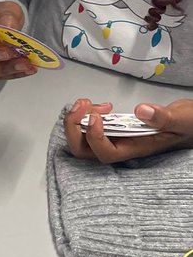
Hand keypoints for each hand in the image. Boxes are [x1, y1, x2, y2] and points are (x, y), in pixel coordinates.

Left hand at [65, 96, 192, 163]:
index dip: (94, 137)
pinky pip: (91, 128)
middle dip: (75, 128)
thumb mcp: (182, 119)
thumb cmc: (189, 125)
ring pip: (84, 139)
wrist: (191, 122)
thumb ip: (164, 118)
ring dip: (78, 120)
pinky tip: (100, 106)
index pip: (106, 153)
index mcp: (137, 148)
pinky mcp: (116, 128)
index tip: (97, 116)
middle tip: (83, 106)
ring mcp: (117, 137)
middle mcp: (123, 146)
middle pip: (86, 151)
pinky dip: (86, 115)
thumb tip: (142, 111)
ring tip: (88, 103)